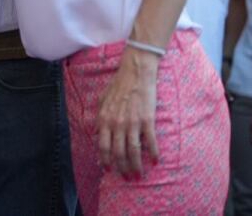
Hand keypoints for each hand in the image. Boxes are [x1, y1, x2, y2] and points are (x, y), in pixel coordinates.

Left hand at [96, 49, 159, 177]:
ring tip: (140, 175)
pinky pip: (150, 142)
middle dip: (122, 168)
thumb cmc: (118, 85)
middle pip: (118, 153)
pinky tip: (155, 161)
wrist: (135, 72)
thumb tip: (96, 131)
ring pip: (133, 152)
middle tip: (128, 178)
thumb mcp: (102, 100)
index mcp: (104, 119)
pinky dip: (153, 154)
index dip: (106, 160)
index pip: (103, 146)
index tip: (109, 170)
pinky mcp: (147, 120)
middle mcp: (117, 123)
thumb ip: (99, 117)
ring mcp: (132, 123)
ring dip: (136, 166)